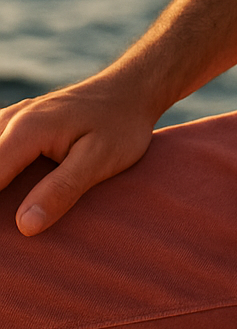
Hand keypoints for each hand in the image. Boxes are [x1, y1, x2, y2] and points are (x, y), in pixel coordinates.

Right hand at [0, 73, 156, 235]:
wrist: (130, 91)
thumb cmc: (121, 126)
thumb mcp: (100, 160)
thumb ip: (63, 190)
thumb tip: (25, 226)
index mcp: (26, 131)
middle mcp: (10, 121)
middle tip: (4, 238)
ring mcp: (10, 119)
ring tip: (6, 217)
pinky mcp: (16, 125)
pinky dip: (0, 169)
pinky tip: (9, 189)